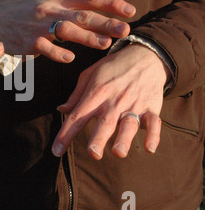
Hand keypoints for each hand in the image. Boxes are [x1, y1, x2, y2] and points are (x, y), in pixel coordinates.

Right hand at [0, 0, 135, 61]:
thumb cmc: (21, 3)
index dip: (111, 2)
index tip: (130, 11)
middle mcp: (51, 10)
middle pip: (82, 14)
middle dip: (106, 22)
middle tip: (125, 30)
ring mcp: (39, 26)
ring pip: (66, 30)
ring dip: (86, 37)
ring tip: (105, 44)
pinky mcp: (29, 42)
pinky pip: (44, 48)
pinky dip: (57, 52)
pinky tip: (70, 57)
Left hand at [51, 44, 169, 159]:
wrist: (145, 55)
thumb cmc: (113, 67)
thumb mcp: (90, 74)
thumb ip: (76, 95)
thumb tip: (61, 110)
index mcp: (96, 94)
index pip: (77, 116)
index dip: (65, 134)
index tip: (56, 151)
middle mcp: (114, 102)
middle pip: (105, 123)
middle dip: (99, 138)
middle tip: (93, 154)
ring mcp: (134, 105)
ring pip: (129, 124)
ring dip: (124, 139)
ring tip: (118, 152)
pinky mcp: (151, 108)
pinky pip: (154, 123)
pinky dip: (154, 135)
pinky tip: (150, 148)